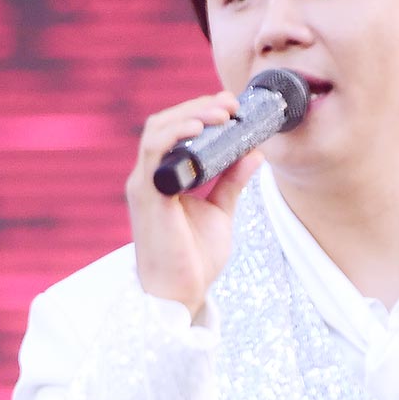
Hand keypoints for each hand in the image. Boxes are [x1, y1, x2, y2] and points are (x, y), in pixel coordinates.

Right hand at [125, 90, 261, 319]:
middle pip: (165, 124)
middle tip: (230, 105)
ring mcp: (145, 184)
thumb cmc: (194, 259)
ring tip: (221, 114)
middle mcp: (150, 177)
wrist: (180, 294)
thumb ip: (232, 182)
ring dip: (189, 115)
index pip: (175, 132)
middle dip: (198, 108)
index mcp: (164, 179)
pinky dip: (176, 134)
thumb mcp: (220, 212)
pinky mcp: (146, 195)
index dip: (200, 113)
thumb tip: (254, 154)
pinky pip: (154, 152)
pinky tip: (199, 128)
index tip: (232, 108)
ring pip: (157, 131)